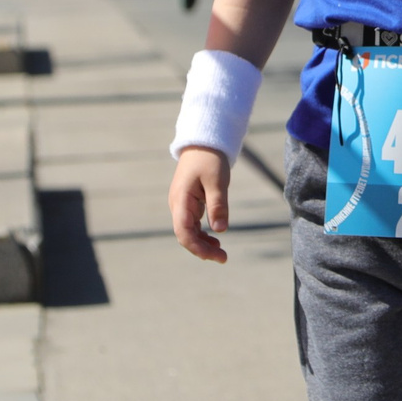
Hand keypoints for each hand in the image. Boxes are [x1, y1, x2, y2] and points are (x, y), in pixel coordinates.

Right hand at [168, 147, 233, 263]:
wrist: (203, 143)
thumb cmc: (210, 160)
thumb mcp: (217, 181)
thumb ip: (218, 205)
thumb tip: (220, 230)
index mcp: (181, 200)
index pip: (184, 232)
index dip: (198, 248)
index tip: (215, 255)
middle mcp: (178, 205)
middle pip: (185, 235)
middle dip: (202, 249)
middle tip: (223, 258)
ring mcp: (182, 205)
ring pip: (188, 232)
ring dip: (203, 244)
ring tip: (221, 252)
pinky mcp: (188, 203)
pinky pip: (192, 224)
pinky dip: (202, 234)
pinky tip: (215, 239)